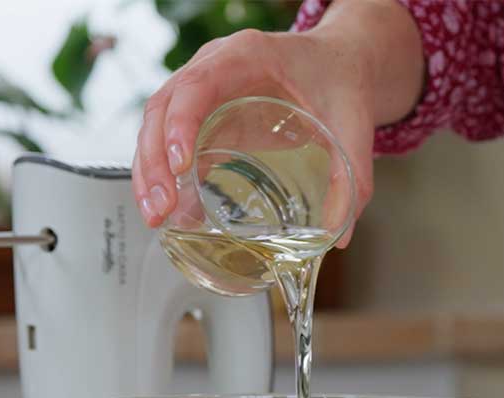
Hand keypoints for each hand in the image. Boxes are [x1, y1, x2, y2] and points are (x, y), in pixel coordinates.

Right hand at [132, 0, 423, 240]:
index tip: (182, 164)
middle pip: (163, 108)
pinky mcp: (205, 116)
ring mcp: (204, 90)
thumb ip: (353, 178)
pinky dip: (164, 175)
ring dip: (149, 172)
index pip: (197, 84)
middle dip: (154, 161)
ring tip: (156, 216)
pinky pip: (171, 141)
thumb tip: (341, 235)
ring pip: (156, 125)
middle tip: (161, 207)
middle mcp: (214, 67)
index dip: (181, 122)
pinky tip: (171, 210)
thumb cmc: (340, 81)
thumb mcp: (353, 126)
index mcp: (246, 56)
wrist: (340, 64)